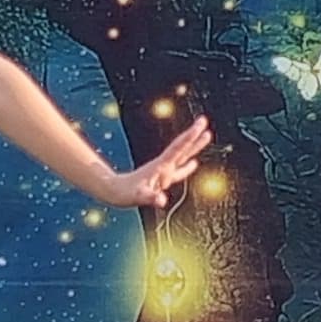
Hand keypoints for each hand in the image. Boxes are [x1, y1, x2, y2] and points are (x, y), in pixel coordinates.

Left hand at [99, 119, 215, 209]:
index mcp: (161, 166)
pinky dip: (187, 166)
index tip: (201, 124)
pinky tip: (194, 163)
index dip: (190, 136)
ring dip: (194, 146)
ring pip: (182, 156)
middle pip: (182, 147)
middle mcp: (164, 165)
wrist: (114, 191)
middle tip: (204, 120)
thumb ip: (150, 197)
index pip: (178, 148)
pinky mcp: (161, 178)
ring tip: (206, 135)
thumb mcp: (138, 196)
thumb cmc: (125, 193)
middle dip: (193, 135)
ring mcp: (163, 171)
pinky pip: (178, 171)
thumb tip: (162, 201)